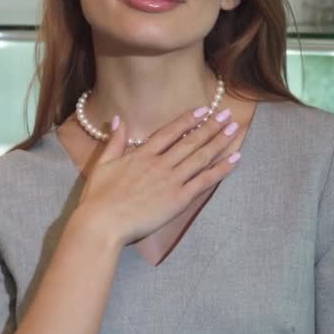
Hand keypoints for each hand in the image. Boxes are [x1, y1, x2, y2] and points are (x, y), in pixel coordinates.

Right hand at [74, 107, 240, 245]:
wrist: (102, 223)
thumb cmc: (98, 197)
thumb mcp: (102, 164)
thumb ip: (114, 142)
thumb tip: (119, 119)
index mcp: (141, 155)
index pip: (169, 132)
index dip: (187, 120)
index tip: (203, 110)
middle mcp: (159, 164)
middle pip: (190, 141)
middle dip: (210, 127)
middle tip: (227, 114)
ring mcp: (171, 181)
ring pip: (200, 157)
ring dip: (219, 142)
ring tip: (234, 129)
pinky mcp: (178, 199)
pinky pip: (204, 181)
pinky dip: (221, 169)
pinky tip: (235, 159)